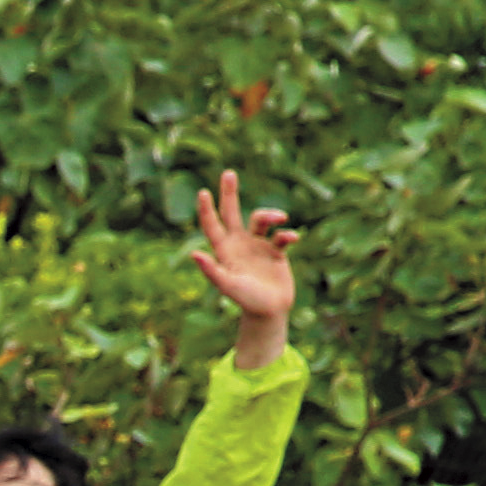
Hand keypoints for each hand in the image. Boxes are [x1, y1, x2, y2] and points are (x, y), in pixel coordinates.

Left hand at [191, 169, 301, 352]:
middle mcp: (240, 245)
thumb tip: (194, 254)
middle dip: (230, 194)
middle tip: (228, 173)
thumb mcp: (227, 285)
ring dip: (270, 215)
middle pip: (233, 213)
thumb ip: (212, 270)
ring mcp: (258, 246)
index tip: (204, 191)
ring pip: (261, 219)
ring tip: (281, 219)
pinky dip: (287, 233)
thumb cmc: (245, 301)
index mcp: (224, 251)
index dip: (208, 209)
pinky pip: (282, 235)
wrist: (268, 312)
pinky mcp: (275, 251)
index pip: (213, 226)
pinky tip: (291, 238)